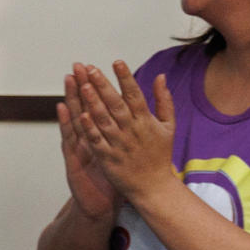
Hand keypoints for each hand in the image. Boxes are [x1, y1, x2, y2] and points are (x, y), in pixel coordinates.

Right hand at [56, 67, 118, 218]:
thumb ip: (126, 135)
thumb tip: (137, 117)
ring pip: (75, 119)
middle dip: (82, 86)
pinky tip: (62, 108)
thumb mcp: (120, 154)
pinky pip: (70, 139)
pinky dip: (66, 123)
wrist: (101, 206)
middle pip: (84, 108)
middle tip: (78, 66)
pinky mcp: (73, 160)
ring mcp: (79, 148)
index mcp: (101, 136)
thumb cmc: (113, 180)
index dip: (95, 88)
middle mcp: (87, 139)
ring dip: (71, 98)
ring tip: (69, 79)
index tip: (93, 69)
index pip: (97, 107)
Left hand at [73, 60, 177, 202]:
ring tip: (83, 85)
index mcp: (146, 121)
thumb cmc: (160, 156)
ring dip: (93, 102)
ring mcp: (118, 144)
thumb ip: (164, 100)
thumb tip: (161, 76)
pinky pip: (97, 141)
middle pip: (115, 104)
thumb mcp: (169, 127)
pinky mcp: (108, 158)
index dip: (126, 78)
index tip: (117, 62)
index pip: (135, 95)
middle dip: (103, 85)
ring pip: (104, 120)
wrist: (154, 188)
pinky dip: (89, 128)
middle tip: (91, 68)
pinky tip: (81, 115)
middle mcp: (131, 130)